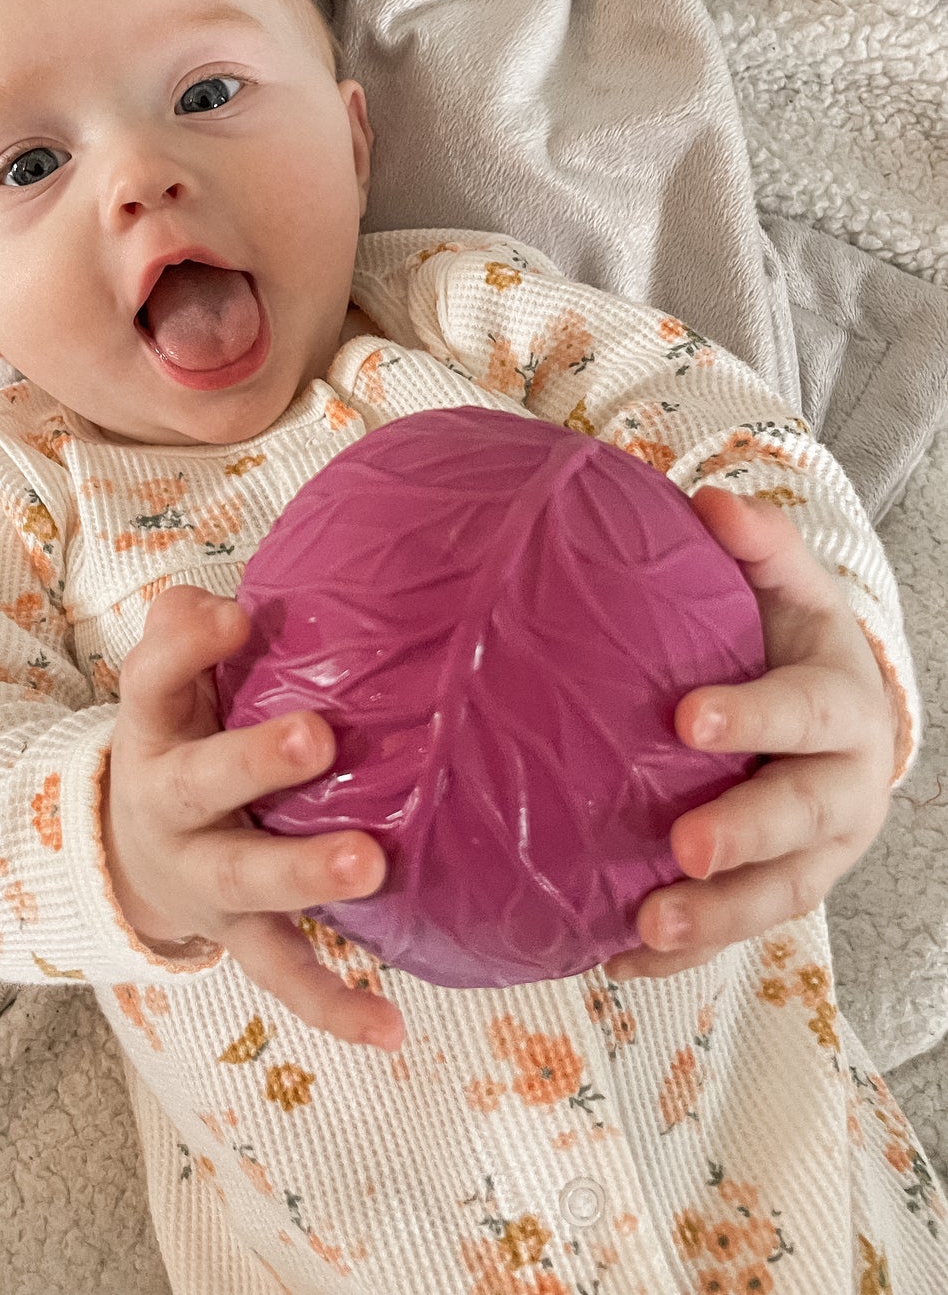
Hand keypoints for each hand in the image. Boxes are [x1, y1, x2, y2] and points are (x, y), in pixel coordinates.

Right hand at [102, 583, 404, 1049]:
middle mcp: (167, 803)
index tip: (235, 618)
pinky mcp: (234, 933)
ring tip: (369, 865)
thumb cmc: (183, 737)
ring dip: (302, 873)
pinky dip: (331, 1002)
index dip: (185, 647)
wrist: (128, 855)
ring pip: (243, 880)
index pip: (150, 679)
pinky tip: (389, 1028)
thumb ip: (189, 631)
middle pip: (200, 782)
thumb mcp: (171, 684)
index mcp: (153, 729)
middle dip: (254, 762)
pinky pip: (281, 971)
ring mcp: (200, 875)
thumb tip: (226, 600)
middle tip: (318, 737)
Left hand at [606, 484, 896, 980]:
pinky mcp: (780, 893)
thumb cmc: (790, 640)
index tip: (688, 718)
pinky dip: (678, 955)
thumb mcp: (787, 586)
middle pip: (803, 819)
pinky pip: (735, 933)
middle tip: (685, 847)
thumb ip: (756, 546)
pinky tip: (616, 957)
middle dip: (747, 836)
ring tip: (649, 926)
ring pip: (778, 896)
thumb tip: (711, 502)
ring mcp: (819, 852)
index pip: (804, 711)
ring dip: (716, 918)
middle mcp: (843, 787)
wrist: (837, 716)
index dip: (755, 716)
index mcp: (842, 704)